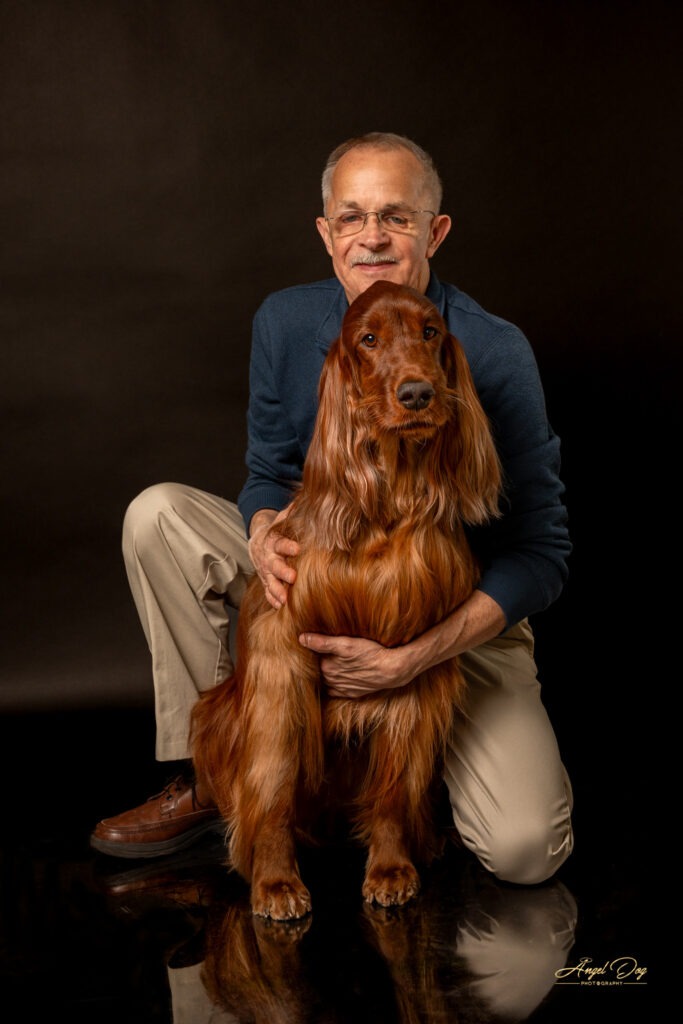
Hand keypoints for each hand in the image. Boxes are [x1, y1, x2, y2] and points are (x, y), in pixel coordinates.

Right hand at [248, 508, 299, 609]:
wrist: (258, 542)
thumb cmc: (276, 531)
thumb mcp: (282, 519)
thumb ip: (292, 512)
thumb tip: (308, 498)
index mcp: (273, 541)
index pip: (280, 543)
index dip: (288, 546)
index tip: (298, 548)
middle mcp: (267, 557)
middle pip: (273, 565)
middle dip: (282, 571)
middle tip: (292, 577)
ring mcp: (265, 571)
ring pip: (269, 581)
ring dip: (277, 590)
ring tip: (285, 600)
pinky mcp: (265, 580)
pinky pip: (267, 591)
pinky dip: (272, 599)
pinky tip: (280, 607)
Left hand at [298, 633, 413, 698]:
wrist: (391, 670)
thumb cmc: (370, 653)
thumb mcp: (346, 643)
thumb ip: (322, 642)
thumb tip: (301, 638)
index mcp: (326, 668)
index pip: (311, 659)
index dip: (309, 652)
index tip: (308, 644)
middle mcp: (331, 681)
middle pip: (317, 671)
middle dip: (315, 663)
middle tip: (314, 653)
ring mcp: (341, 688)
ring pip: (325, 681)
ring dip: (323, 674)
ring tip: (325, 663)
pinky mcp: (351, 693)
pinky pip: (335, 691)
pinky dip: (332, 685)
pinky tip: (335, 677)